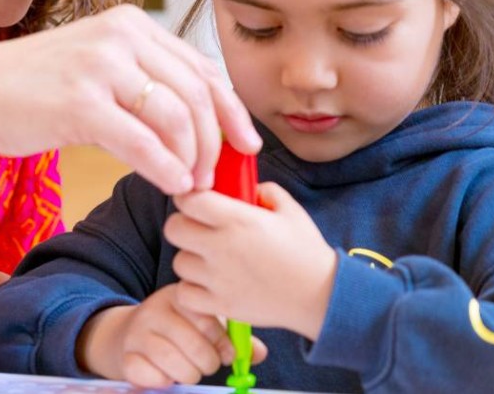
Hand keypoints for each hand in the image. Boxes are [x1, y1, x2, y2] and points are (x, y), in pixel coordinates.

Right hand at [0, 5, 260, 194]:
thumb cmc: (28, 87)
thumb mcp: (94, 66)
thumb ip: (141, 82)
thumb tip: (194, 122)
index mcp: (130, 23)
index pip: (202, 67)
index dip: (232, 110)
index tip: (246, 143)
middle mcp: (121, 36)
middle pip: (198, 93)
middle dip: (217, 141)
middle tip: (217, 175)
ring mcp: (101, 67)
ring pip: (177, 117)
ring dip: (193, 159)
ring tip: (190, 184)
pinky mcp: (81, 103)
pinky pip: (143, 143)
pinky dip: (166, 168)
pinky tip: (171, 185)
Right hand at [76, 285, 269, 388]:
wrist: (132, 334)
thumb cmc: (179, 330)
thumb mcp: (204, 325)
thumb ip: (233, 337)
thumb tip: (258, 354)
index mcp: (179, 296)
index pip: (206, 319)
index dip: (222, 342)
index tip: (228, 354)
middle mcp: (155, 310)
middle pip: (191, 343)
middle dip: (207, 362)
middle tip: (209, 365)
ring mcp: (137, 333)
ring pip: (170, 360)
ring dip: (188, 374)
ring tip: (191, 372)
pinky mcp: (125, 355)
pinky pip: (148, 375)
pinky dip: (163, 381)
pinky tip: (168, 377)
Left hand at [166, 183, 337, 339]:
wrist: (320, 296)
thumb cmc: (306, 251)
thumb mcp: (290, 210)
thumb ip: (265, 191)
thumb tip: (247, 188)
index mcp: (237, 219)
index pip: (188, 199)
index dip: (188, 198)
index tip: (197, 202)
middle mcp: (221, 247)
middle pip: (173, 228)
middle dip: (183, 225)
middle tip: (199, 230)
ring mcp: (218, 278)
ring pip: (179, 262)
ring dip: (191, 259)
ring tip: (211, 261)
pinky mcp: (219, 304)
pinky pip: (184, 293)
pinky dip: (192, 289)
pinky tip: (209, 284)